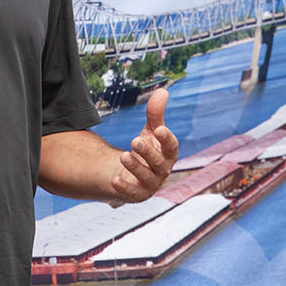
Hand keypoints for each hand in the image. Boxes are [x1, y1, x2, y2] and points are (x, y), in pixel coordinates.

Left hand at [110, 89, 177, 203]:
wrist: (133, 173)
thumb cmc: (147, 148)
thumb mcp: (150, 130)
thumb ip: (155, 113)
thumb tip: (163, 91)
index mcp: (168, 154)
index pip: (172, 147)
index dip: (167, 139)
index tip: (159, 128)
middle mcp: (162, 170)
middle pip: (158, 163)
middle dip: (148, 152)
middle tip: (135, 140)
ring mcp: (151, 184)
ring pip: (146, 177)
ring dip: (135, 167)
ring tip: (123, 156)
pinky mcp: (137, 194)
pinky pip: (132, 193)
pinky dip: (124, 187)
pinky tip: (114, 179)